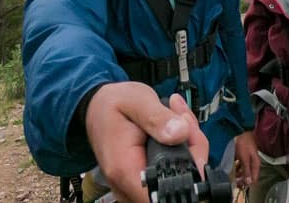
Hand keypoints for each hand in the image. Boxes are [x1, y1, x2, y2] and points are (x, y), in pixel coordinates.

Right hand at [85, 83, 207, 202]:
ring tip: (176, 119)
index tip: (188, 135)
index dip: (190, 166)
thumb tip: (181, 133)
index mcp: (125, 170)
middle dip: (192, 150)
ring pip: (180, 178)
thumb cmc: (112, 104)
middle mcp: (128, 186)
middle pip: (180, 183)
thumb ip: (158, 117)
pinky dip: (181, 151)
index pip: (168, 188)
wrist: (96, 108)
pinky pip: (172, 173)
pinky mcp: (144, 182)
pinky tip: (174, 131)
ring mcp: (136, 187)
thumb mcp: (136, 100)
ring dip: (188, 148)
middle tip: (183, 119)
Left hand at [234, 130, 259, 188]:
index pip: (253, 180)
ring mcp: (249, 162)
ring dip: (239, 175)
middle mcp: (253, 165)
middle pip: (249, 177)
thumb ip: (246, 170)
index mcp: (255, 166)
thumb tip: (248, 182)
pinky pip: (242, 167)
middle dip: (242, 180)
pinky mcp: (245, 159)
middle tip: (234, 182)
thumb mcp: (245, 158)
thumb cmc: (245, 145)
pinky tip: (233, 169)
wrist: (246, 134)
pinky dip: (238, 169)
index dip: (246, 184)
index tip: (238, 185)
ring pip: (245, 172)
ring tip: (232, 176)